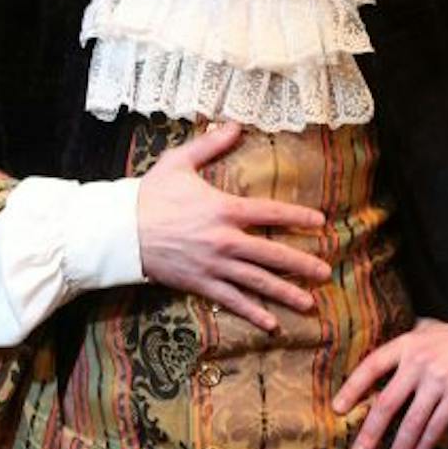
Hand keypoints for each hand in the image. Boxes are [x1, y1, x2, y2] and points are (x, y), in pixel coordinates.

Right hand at [137, 122, 329, 329]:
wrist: (121, 231)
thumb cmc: (149, 195)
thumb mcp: (178, 163)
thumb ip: (209, 145)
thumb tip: (234, 124)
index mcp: (223, 209)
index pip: (270, 213)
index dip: (298, 217)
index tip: (320, 222)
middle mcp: (225, 240)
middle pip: (272, 254)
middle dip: (302, 264)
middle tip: (326, 272)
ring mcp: (214, 265)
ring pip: (257, 282)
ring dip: (286, 293)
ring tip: (309, 303)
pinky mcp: (200, 283)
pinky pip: (232, 301)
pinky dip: (252, 313)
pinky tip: (271, 324)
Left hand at [332, 320, 447, 448]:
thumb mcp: (426, 331)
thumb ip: (404, 344)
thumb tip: (377, 363)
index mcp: (406, 344)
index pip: (371, 366)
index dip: (352, 388)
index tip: (337, 409)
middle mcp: (419, 362)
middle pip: (387, 402)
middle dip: (371, 433)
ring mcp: (440, 379)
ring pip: (412, 421)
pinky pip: (437, 425)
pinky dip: (425, 444)